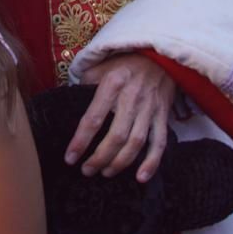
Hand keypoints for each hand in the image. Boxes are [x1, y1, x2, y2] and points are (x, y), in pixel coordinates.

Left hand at [65, 53, 176, 182]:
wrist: (160, 55)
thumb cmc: (124, 63)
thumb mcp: (100, 65)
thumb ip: (85, 83)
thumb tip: (70, 101)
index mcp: (112, 84)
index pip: (93, 118)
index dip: (81, 141)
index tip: (70, 158)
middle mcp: (132, 98)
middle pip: (116, 136)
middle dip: (100, 158)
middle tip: (87, 171)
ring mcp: (149, 109)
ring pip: (136, 143)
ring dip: (120, 163)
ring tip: (105, 173)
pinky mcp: (162, 116)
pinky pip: (159, 143)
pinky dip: (152, 162)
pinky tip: (140, 178)